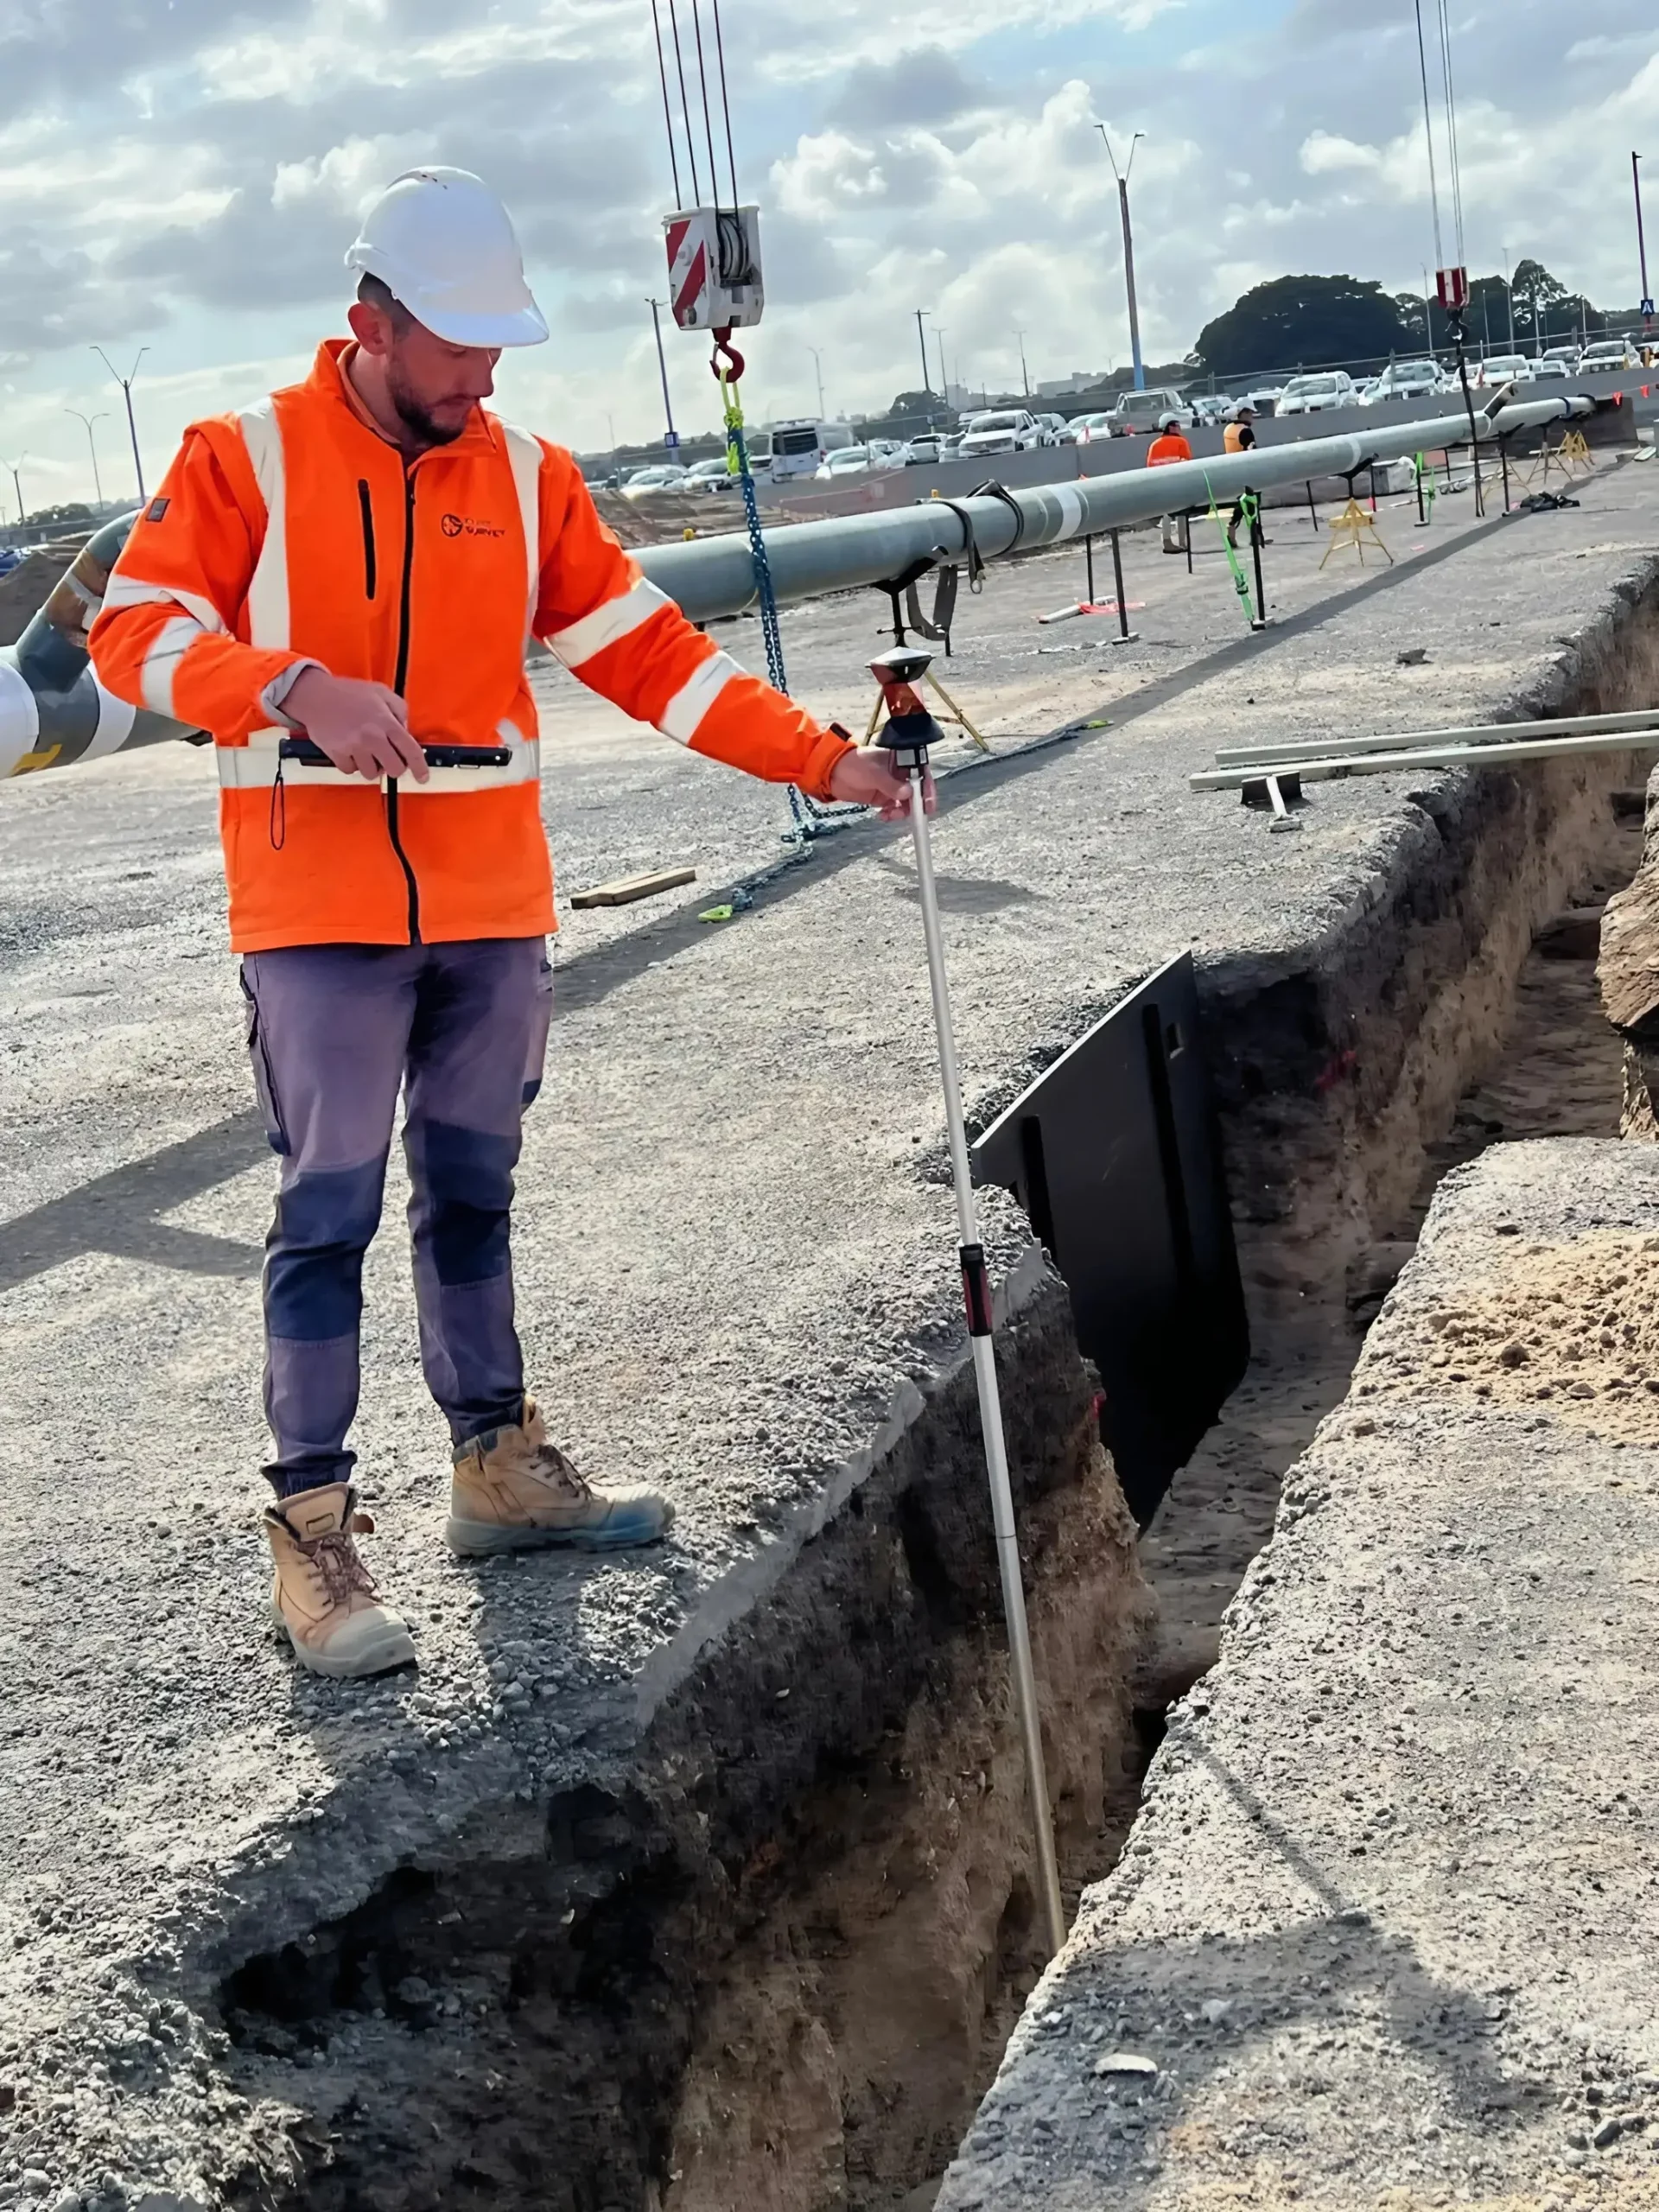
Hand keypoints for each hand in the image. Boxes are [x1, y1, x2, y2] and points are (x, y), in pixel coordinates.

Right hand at [283, 667, 428, 782]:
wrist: (315, 696)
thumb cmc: (349, 693)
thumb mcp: (381, 692)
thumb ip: (399, 710)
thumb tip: (406, 730)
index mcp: (386, 722)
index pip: (411, 751)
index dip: (420, 768)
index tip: (423, 777)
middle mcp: (372, 737)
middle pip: (394, 769)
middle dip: (394, 767)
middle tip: (388, 759)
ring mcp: (354, 747)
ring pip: (371, 773)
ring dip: (371, 766)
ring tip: (365, 750)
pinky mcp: (337, 754)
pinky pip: (351, 771)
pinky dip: (352, 764)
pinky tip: (349, 750)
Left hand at [828, 744, 933, 822]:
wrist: (831, 773)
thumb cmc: (851, 764)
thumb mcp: (872, 772)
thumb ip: (889, 783)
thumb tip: (908, 793)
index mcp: (901, 760)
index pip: (921, 773)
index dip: (927, 787)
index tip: (926, 801)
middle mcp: (900, 773)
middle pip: (918, 790)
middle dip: (917, 803)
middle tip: (917, 814)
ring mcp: (892, 786)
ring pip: (907, 802)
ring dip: (903, 811)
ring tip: (891, 814)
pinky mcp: (884, 798)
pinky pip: (895, 809)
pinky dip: (892, 814)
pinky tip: (884, 815)